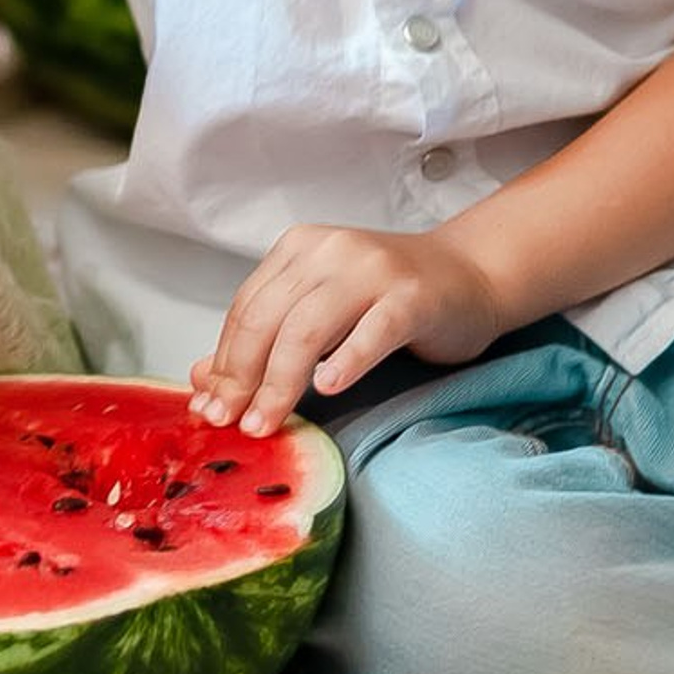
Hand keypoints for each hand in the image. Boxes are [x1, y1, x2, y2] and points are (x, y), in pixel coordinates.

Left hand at [190, 223, 508, 435]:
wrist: (470, 276)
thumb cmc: (389, 301)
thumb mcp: (320, 313)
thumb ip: (265, 340)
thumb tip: (203, 381)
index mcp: (297, 249)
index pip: (245, 309)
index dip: (223, 362)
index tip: (210, 408)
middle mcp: (329, 251)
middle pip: (267, 318)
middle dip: (242, 377)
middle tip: (232, 424)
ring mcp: (371, 270)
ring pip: (308, 327)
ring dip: (281, 382)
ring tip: (266, 422)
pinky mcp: (411, 296)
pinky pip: (372, 330)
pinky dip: (347, 360)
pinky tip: (328, 388)